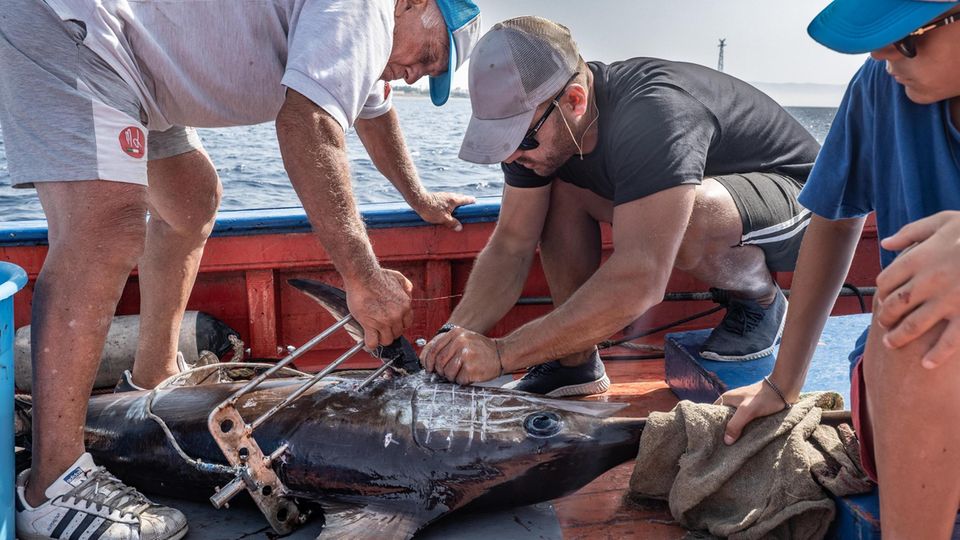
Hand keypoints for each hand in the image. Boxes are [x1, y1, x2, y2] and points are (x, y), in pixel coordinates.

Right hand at [345, 268, 412, 348]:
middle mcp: (397, 315)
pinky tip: (367, 340)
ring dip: (380, 338)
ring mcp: (384, 322)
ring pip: (386, 340)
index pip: (406, 324)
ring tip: (374, 334)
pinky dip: (370, 344)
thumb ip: (406, 287)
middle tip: (381, 328)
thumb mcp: (399, 278)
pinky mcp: (370, 325)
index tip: (391, 324)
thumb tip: (408, 294)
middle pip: (397, 334)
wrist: (362, 276)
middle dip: (389, 332)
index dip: (398, 325)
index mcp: (405, 306)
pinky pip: (372, 342)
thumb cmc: (377, 276)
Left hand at [412, 191, 474, 230]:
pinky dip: (449, 206)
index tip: (476, 206)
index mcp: (454, 200)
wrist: (418, 201)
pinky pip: (447, 201)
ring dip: (456, 206)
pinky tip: (446, 212)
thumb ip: (452, 223)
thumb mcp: (444, 219)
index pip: (467, 199)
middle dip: (464, 205)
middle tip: (466, 212)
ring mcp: (444, 196)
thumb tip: (459, 228)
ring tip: (456, 214)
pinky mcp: (438, 197)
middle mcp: (450, 196)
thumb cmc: (432, 210)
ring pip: (453, 200)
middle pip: (461, 199)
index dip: (472, 203)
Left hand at [420, 326, 501, 384]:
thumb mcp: (463, 339)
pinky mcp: (471, 368)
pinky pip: (458, 379)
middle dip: (441, 371)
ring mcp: (465, 355)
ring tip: (461, 372)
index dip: (428, 362)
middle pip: (439, 362)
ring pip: (447, 372)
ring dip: (452, 376)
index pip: (433, 349)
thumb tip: (427, 360)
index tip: (429, 368)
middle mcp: (460, 342)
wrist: (501, 354)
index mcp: (455, 333)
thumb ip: (446, 345)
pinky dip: (462, 380)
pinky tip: (469, 374)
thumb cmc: (480, 349)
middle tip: (448, 373)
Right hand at [716, 379, 789, 444]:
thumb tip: (726, 441)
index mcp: (726, 399)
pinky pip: (744, 423)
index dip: (710, 424)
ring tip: (734, 445)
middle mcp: (732, 403)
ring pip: (734, 422)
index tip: (711, 438)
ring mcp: (742, 407)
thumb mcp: (747, 411)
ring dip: (735, 432)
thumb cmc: (764, 397)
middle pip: (723, 419)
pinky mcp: (752, 412)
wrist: (784, 389)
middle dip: (723, 431)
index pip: (712, 413)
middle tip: (723, 446)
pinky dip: (744, 430)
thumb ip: (735, 425)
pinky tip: (745, 439)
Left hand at [876, 211, 959, 367]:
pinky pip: (950, 340)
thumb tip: (887, 244)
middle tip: (884, 324)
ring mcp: (949, 300)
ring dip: (898, 338)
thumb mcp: (944, 221)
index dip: (881, 291)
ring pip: (913, 326)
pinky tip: (926, 365)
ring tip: (890, 344)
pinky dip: (937, 355)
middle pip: (895, 305)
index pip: (886, 281)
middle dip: (885, 317)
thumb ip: (912, 232)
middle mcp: (929, 281)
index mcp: (920, 258)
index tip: (883, 297)